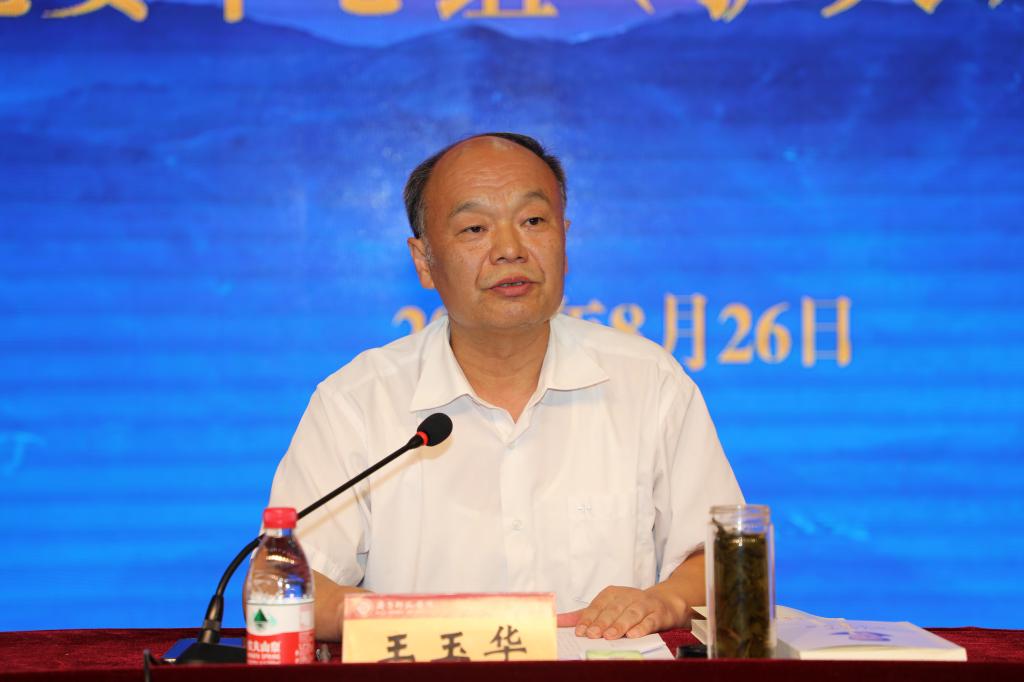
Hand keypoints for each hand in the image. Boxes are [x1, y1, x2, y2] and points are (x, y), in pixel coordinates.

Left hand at [558, 584, 687, 639]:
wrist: (663, 602)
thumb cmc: (629, 607)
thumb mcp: (606, 608)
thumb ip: (582, 616)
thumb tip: (557, 621)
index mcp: (611, 594)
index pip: (597, 606)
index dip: (588, 619)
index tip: (579, 632)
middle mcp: (627, 596)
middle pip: (613, 609)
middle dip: (602, 622)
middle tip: (593, 635)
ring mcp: (643, 604)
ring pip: (631, 613)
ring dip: (620, 624)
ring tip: (610, 636)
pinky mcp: (658, 613)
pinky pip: (650, 620)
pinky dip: (642, 627)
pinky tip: (634, 634)